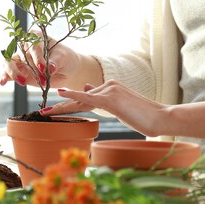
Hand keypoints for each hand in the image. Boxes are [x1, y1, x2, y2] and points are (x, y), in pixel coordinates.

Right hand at [0, 37, 101, 89]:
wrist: (66, 70)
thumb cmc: (65, 58)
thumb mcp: (63, 57)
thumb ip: (55, 61)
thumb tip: (51, 68)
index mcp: (37, 37)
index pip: (32, 45)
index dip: (36, 57)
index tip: (43, 68)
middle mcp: (26, 46)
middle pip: (21, 55)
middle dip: (31, 69)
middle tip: (43, 79)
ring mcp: (21, 58)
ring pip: (9, 62)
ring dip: (13, 72)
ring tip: (22, 81)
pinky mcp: (19, 71)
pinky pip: (7, 72)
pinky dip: (4, 76)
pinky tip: (2, 82)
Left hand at [41, 80, 167, 136]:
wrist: (161, 117)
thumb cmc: (144, 117)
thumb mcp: (122, 108)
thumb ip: (104, 99)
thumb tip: (85, 88)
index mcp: (111, 87)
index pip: (86, 96)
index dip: (70, 103)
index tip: (54, 106)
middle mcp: (108, 85)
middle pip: (80, 98)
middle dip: (61, 106)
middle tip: (44, 111)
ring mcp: (109, 90)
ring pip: (81, 101)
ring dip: (63, 108)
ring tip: (46, 113)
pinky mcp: (111, 99)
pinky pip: (88, 98)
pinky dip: (74, 97)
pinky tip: (61, 94)